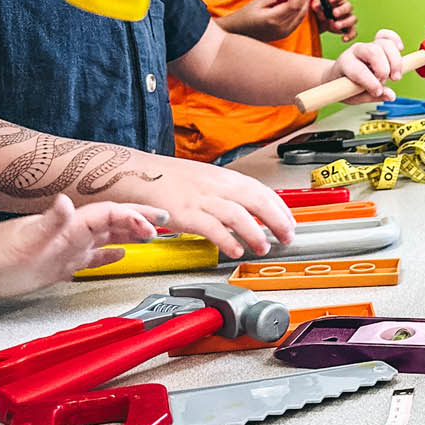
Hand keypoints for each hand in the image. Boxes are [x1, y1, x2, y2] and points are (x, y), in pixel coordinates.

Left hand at [0, 195, 166, 296]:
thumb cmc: (1, 257)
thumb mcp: (28, 238)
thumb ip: (50, 220)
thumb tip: (67, 203)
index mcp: (70, 225)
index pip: (110, 214)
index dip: (134, 218)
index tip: (153, 229)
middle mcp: (73, 233)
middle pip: (115, 220)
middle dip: (142, 218)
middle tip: (167, 219)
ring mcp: (69, 247)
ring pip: (108, 237)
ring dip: (131, 233)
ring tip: (153, 233)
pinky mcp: (63, 263)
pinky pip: (94, 258)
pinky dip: (110, 256)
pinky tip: (119, 256)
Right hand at [126, 155, 295, 259]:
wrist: (133, 174)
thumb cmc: (167, 179)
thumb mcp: (204, 180)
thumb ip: (226, 194)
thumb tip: (248, 209)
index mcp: (223, 177)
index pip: (261, 191)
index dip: (280, 208)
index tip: (291, 223)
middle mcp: (215, 185)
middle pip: (256, 200)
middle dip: (277, 220)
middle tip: (288, 237)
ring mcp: (200, 198)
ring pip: (237, 214)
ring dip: (255, 232)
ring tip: (264, 247)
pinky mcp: (184, 213)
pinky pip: (210, 227)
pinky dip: (226, 239)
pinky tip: (235, 250)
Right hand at [219, 0, 312, 40]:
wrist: (237, 31)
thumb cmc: (245, 16)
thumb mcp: (259, 2)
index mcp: (274, 19)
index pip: (294, 4)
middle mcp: (281, 28)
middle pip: (301, 11)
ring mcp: (284, 33)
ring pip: (301, 17)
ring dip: (305, 3)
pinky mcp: (285, 34)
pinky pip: (297, 21)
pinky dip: (301, 11)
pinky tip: (301, 2)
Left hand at [314, 0, 357, 39]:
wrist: (319, 22)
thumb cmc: (319, 10)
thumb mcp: (315, 6)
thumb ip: (315, 4)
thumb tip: (315, 5)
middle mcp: (346, 7)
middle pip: (348, 6)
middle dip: (342, 10)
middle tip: (334, 13)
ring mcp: (349, 17)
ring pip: (353, 19)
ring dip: (345, 22)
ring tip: (336, 25)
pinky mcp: (349, 28)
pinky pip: (353, 32)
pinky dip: (349, 35)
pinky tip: (344, 38)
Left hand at [326, 28, 404, 101]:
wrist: (339, 75)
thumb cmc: (345, 86)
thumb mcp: (353, 96)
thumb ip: (371, 96)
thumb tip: (391, 95)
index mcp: (345, 64)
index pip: (359, 70)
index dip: (371, 82)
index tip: (378, 91)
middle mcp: (356, 51)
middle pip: (373, 52)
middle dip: (384, 68)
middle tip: (387, 82)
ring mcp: (367, 45)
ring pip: (384, 44)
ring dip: (395, 60)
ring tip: (396, 76)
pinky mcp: (376, 42)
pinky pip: (386, 35)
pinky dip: (395, 40)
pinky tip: (400, 49)